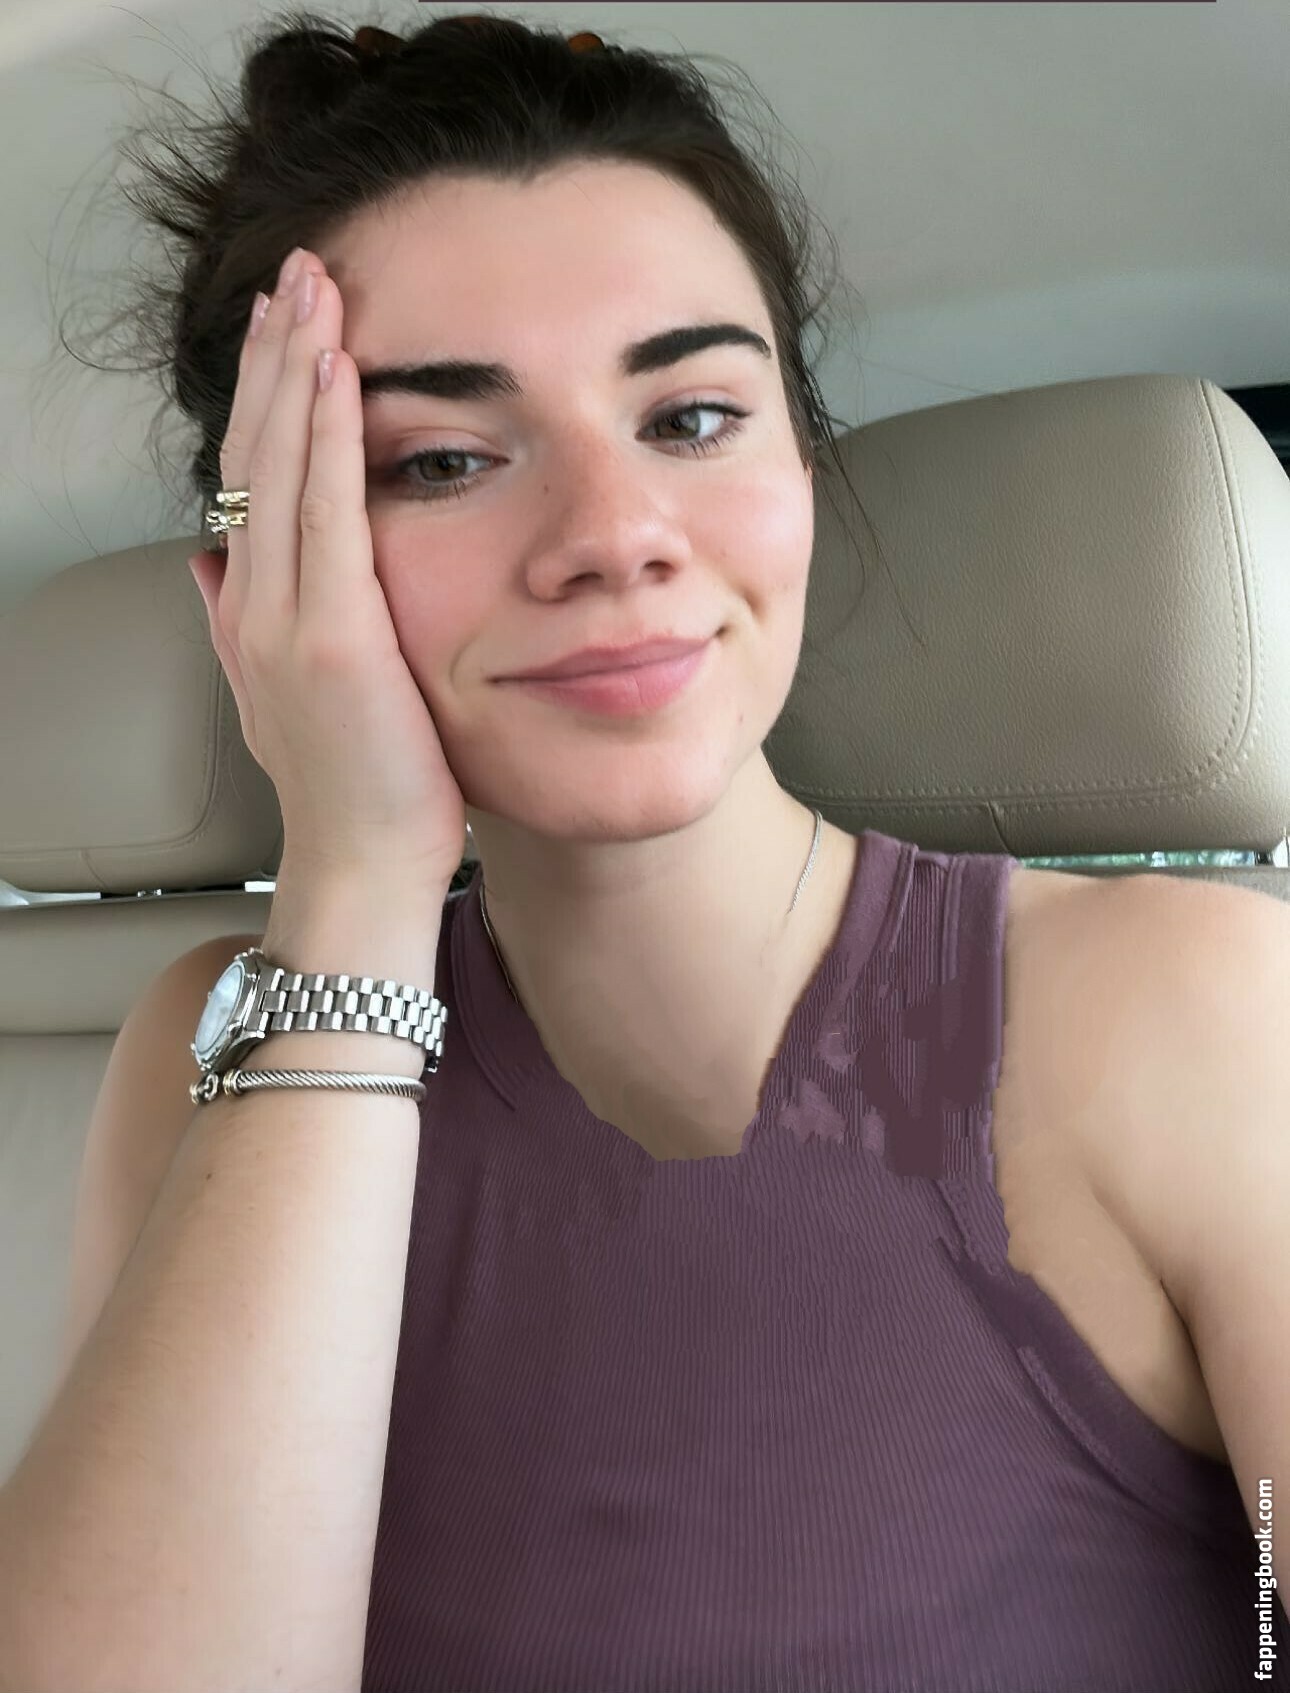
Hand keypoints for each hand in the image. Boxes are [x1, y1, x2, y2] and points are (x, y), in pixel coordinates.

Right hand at [187, 249, 467, 892]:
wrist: (362, 867)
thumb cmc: (351, 791)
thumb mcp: (284, 698)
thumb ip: (242, 626)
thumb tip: (211, 563)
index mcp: (252, 614)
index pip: (254, 481)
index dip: (267, 399)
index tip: (288, 330)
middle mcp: (255, 605)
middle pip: (256, 455)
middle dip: (276, 359)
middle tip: (297, 275)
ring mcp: (285, 619)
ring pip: (280, 467)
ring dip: (297, 370)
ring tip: (314, 291)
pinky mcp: (331, 637)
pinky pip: (325, 513)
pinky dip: (326, 435)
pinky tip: (337, 371)